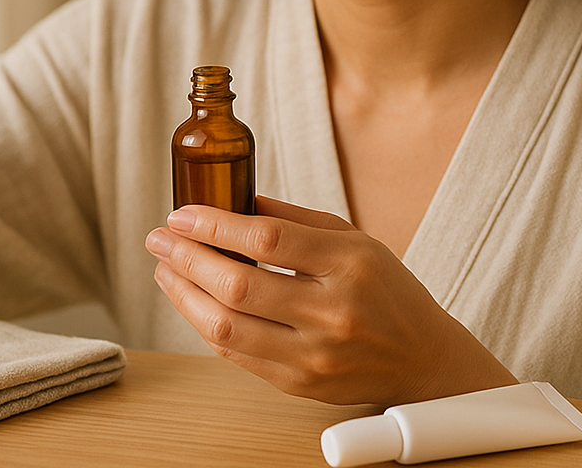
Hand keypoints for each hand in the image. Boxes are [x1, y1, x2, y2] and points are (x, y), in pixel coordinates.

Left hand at [144, 196, 516, 404]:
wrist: (421, 358)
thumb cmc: (386, 290)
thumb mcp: (354, 239)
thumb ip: (296, 219)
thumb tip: (236, 199)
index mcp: (349, 265)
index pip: (268, 240)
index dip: (215, 224)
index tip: (181, 214)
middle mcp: (332, 313)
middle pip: (240, 285)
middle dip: (187, 258)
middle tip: (160, 239)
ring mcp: (314, 354)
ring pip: (228, 327)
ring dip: (185, 295)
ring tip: (166, 269)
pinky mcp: (299, 384)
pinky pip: (236, 355)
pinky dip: (206, 325)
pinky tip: (193, 301)